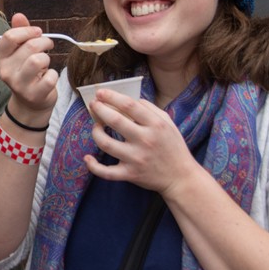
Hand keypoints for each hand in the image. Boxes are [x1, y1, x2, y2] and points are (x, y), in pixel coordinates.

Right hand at [0, 13, 57, 123]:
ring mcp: (19, 85)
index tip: (37, 32)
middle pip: (30, 46)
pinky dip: (54, 74)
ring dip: (47, 58)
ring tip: (46, 62)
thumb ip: (19, 32)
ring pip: (38, 60)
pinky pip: (50, 77)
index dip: (28, 30)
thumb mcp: (20, 51)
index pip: (10, 36)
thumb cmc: (26, 71)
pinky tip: (49, 77)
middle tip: (47, 46)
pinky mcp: (34, 94)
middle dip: (44, 42)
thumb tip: (18, 15)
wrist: (30, 102)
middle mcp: (5, 72)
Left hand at [82, 88, 202, 195]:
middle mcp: (145, 140)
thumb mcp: (168, 123)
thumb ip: (150, 109)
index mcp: (155, 125)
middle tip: (93, 104)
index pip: (129, 105)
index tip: (100, 92)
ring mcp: (136, 158)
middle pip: (115, 120)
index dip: (111, 96)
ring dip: (95, 132)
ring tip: (96, 126)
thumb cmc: (173, 147)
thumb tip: (130, 99)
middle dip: (99, 109)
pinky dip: (93, 166)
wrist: (181, 177)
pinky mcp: (130, 174)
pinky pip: (106, 172)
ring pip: (106, 143)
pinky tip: (87, 158)